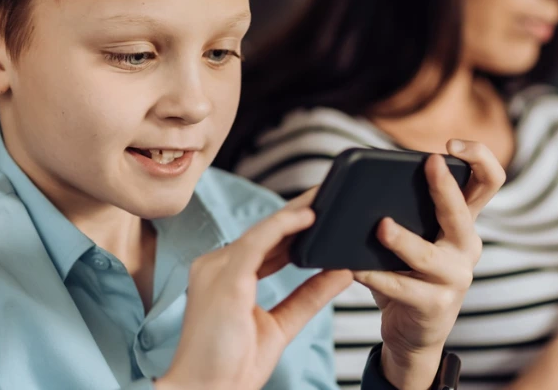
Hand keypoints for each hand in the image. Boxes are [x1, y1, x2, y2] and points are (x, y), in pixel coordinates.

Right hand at [157, 191, 352, 389]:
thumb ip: (309, 295)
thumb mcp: (281, 324)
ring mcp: (216, 268)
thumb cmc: (231, 365)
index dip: (292, 228)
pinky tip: (309, 216)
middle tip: (329, 192)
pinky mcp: (224, 277)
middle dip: (298, 212)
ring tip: (326, 196)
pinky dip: (284, 226)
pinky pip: (258, 242)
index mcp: (226, 276)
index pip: (264, 244)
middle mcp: (216, 265)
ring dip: (297, 212)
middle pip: (265, 231)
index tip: (320, 214)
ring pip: (263, 231)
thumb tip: (341, 271)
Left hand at [353, 139, 505, 389]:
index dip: (479, 156)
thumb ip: (405, 211)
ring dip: (403, 240)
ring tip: (381, 227)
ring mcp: (456, 278)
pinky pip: (402, 288)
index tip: (451, 146)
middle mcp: (467, 247)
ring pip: (428, 255)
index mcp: (463, 223)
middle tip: (429, 163)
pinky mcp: (436, 305)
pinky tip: (355, 268)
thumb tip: (366, 184)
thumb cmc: (409, 273)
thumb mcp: (416, 237)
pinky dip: (376, 277)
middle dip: (446, 187)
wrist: (414, 331)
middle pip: (462, 212)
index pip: (489, 180)